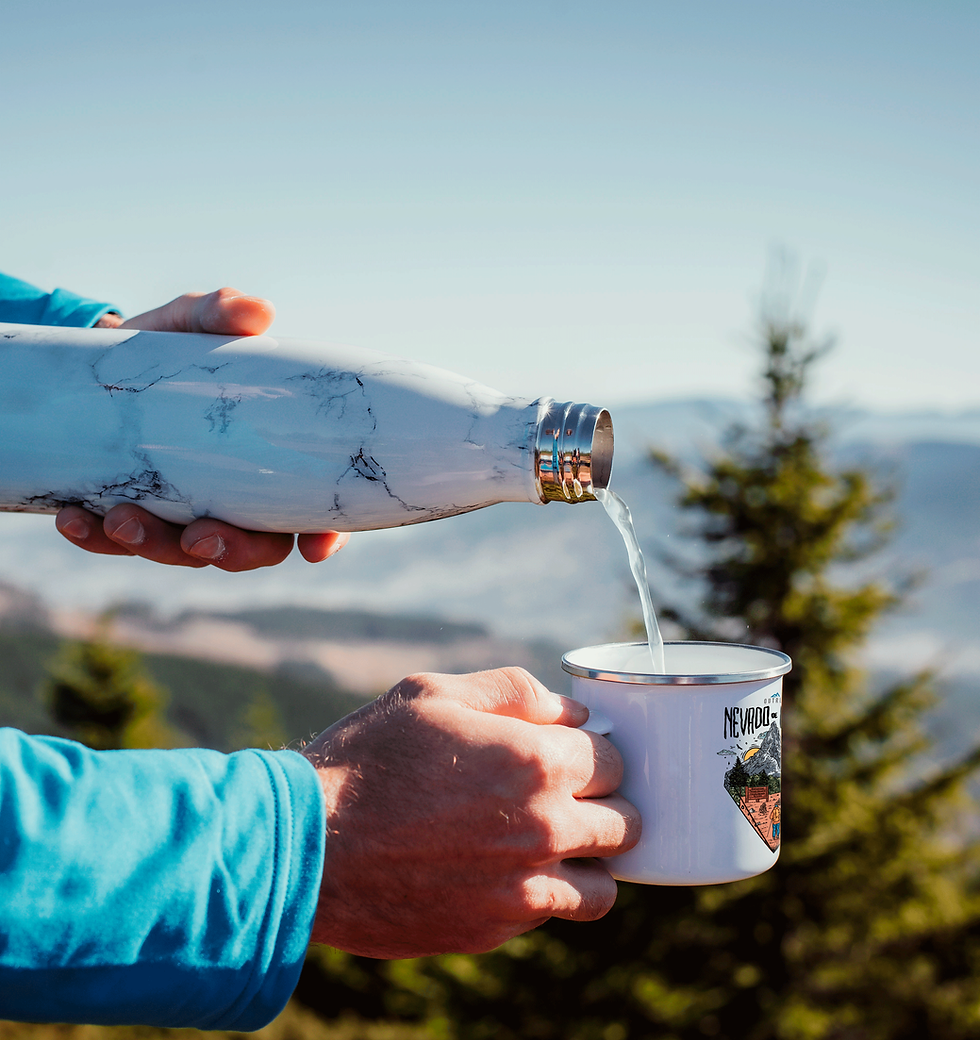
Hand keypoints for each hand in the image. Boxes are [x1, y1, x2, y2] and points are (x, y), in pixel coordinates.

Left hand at [54, 289, 350, 569]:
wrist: (102, 355)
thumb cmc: (171, 344)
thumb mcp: (195, 321)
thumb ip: (222, 312)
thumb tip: (255, 312)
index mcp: (271, 462)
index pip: (312, 513)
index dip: (324, 537)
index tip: (315, 550)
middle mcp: (235, 499)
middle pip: (254, 549)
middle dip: (230, 552)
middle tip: (200, 536)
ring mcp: (181, 514)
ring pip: (183, 552)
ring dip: (154, 545)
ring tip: (120, 517)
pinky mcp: (128, 514)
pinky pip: (114, 541)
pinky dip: (95, 535)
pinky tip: (73, 517)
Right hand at [301, 667, 640, 958]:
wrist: (306, 844)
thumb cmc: (367, 758)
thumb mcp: (432, 694)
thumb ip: (513, 692)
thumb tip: (571, 710)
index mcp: (535, 760)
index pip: (617, 762)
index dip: (599, 754)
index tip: (578, 756)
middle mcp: (543, 827)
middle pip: (626, 825)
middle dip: (607, 806)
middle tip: (573, 797)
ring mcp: (521, 887)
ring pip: (604, 888)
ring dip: (590, 864)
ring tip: (555, 844)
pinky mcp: (493, 929)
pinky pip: (550, 915)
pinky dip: (543, 895)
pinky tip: (506, 870)